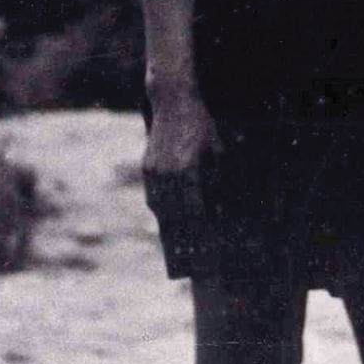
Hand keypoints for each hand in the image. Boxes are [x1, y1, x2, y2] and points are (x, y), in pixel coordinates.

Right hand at [142, 90, 216, 247]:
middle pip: (174, 217)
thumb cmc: (202, 125)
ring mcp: (154, 172)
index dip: (198, 235)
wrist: (173, 101)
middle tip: (188, 262)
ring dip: (169, 229)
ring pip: (161, 209)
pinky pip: (153, 196)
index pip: (193, 212)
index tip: (203, 252)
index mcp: (189, 170)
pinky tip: (166, 220)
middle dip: (181, 241)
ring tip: (177, 248)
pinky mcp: (146, 168)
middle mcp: (169, 174)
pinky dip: (161, 210)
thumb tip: (217, 207)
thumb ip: (215, 179)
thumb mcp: (216, 150)